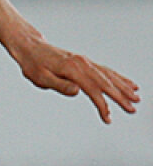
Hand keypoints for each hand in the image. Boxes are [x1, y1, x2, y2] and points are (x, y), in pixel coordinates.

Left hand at [10, 35, 139, 123]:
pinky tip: (126, 83)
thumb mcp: (40, 77)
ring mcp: (84, 61)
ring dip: (123, 86)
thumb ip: (59, 85)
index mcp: (72, 69)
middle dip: (120, 96)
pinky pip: (104, 70)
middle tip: (132, 109)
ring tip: (136, 97)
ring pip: (108, 75)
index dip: (102, 105)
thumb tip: (77, 91)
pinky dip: (117, 76)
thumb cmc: (32, 64)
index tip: (108, 118)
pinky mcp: (83, 62)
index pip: (92, 90)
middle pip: (105, 82)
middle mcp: (82, 63)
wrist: (29, 47)